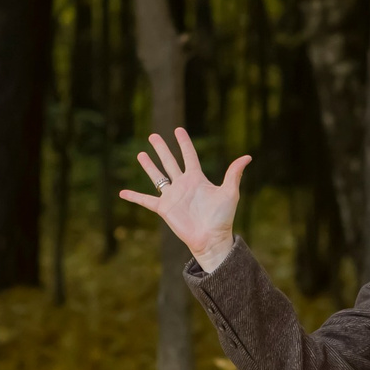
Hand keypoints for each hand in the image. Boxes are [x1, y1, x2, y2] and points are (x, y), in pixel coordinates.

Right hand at [119, 129, 249, 268]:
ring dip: (149, 166)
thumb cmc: (222, 218)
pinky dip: (134, 196)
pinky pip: (146, 200)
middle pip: (170, 162)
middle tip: (153, 135)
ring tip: (141, 154)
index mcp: (197, 179)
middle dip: (162, 149)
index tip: (178, 130)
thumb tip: (247, 157)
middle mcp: (183, 185)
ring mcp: (172, 196)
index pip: (189, 156)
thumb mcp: (229, 193)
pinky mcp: (164, 208)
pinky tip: (122, 192)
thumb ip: (234, 174)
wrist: (212, 239)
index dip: (184, 143)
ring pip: (158, 177)